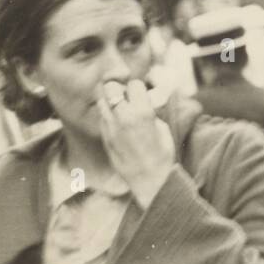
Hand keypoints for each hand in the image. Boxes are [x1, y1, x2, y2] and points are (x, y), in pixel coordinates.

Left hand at [97, 78, 175, 208]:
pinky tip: (117, 121)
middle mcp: (123, 116)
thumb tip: (145, 102)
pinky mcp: (104, 136)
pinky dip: (108, 114)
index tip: (142, 94)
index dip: (139, 87)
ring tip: (120, 107)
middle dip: (118, 88)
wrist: (148, 178)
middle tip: (126, 95)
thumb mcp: (162, 128)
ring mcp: (110, 126)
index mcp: (142, 112)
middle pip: (111, 87)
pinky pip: (102, 116)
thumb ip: (150, 112)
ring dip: (110, 100)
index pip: (134, 84)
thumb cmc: (161, 154)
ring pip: (101, 100)